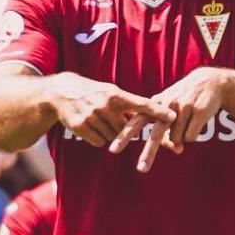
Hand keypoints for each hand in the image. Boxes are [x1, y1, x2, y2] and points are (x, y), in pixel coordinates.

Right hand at [50, 72, 175, 148]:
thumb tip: (148, 117)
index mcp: (116, 94)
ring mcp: (92, 116)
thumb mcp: (110, 92)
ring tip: (99, 120)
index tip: (173, 116)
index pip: (142, 104)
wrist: (61, 92)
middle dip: (124, 129)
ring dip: (110, 133)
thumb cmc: (93, 92)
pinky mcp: (80, 127)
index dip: (158, 111)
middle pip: (127, 129)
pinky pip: (99, 142)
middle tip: (114, 121)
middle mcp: (105, 105)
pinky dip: (98, 138)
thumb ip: (127, 104)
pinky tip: (91, 126)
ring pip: (113, 138)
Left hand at [109, 67, 228, 171]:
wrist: (210, 81)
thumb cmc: (183, 98)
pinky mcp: (199, 111)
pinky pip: (191, 137)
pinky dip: (193, 136)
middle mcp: (166, 105)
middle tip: (140, 169)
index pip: (135, 122)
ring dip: (181, 139)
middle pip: (156, 134)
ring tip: (188, 122)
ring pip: (177, 139)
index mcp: (153, 104)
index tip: (113, 150)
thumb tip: (176, 149)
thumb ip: (164, 130)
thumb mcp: (168, 111)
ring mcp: (183, 108)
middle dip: (148, 153)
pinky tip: (198, 122)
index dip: (124, 135)